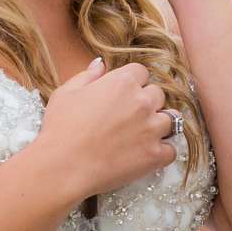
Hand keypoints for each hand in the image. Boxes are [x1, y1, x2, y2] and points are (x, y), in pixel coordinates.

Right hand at [36, 57, 177, 198]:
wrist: (63, 167)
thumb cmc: (60, 128)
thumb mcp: (66, 93)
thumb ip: (87, 75)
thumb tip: (100, 63)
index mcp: (122, 82)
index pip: (141, 72)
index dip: (132, 83)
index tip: (122, 95)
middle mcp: (142, 101)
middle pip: (158, 94)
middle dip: (146, 102)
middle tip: (128, 117)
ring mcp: (151, 129)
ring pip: (170, 119)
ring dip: (158, 125)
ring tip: (140, 136)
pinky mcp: (155, 155)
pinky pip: (171, 150)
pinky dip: (162, 152)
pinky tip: (145, 155)